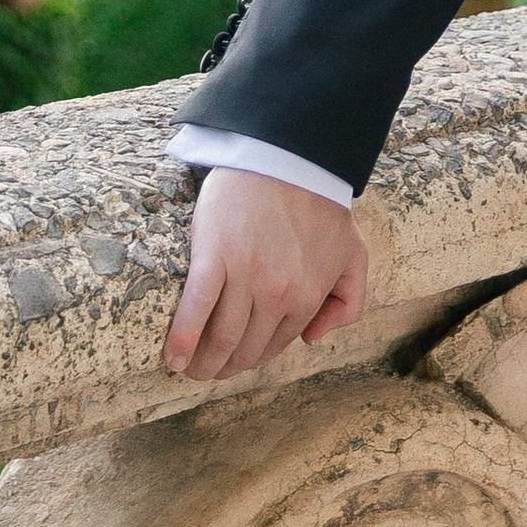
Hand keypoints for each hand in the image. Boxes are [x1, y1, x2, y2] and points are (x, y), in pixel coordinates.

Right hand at [164, 167, 368, 381]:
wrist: (291, 157)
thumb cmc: (320, 205)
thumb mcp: (354, 253)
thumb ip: (348, 301)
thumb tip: (313, 338)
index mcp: (308, 295)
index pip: (275, 344)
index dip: (253, 356)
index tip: (237, 361)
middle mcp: (278, 293)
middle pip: (244, 348)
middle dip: (225, 367)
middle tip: (207, 370)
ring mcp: (246, 276)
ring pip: (219, 337)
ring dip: (202, 362)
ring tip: (187, 368)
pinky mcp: (215, 257)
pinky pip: (196, 308)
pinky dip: (182, 338)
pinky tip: (172, 357)